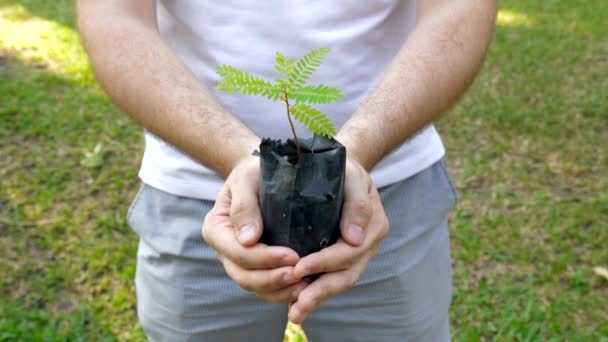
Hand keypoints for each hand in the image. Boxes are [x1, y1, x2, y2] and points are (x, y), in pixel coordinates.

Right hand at [202, 156, 307, 301]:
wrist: (263, 174)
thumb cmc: (254, 172)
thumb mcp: (247, 179)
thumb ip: (245, 205)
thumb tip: (248, 240)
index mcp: (217, 229)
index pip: (237, 253)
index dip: (264, 259)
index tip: (293, 256)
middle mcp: (225, 250)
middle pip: (244, 276)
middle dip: (273, 279)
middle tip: (301, 274)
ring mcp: (240, 262)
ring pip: (256, 287)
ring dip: (280, 290)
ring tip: (305, 286)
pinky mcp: (257, 268)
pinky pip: (267, 288)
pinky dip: (283, 292)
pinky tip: (304, 287)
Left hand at [288, 159, 389, 322]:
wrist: (340, 165)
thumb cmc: (341, 166)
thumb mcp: (349, 173)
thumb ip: (355, 202)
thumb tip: (351, 239)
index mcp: (373, 222)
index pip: (350, 250)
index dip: (325, 262)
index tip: (299, 268)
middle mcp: (369, 240)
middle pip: (347, 272)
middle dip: (321, 290)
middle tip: (297, 305)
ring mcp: (360, 250)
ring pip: (341, 280)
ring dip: (318, 297)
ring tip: (296, 314)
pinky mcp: (346, 255)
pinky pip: (335, 278)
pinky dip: (318, 291)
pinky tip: (298, 304)